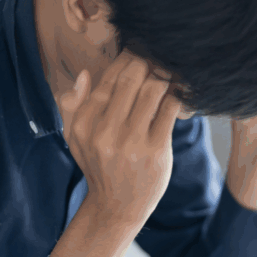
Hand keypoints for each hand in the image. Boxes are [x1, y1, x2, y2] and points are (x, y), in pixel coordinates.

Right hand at [58, 50, 183, 227]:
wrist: (116, 207)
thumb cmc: (100, 167)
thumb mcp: (75, 139)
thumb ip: (73, 106)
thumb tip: (83, 75)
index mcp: (84, 124)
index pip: (108, 79)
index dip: (126, 59)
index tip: (140, 49)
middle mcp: (104, 132)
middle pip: (131, 78)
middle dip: (148, 60)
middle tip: (161, 53)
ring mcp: (131, 142)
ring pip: (153, 89)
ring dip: (165, 74)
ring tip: (172, 68)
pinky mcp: (155, 150)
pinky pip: (170, 109)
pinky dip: (179, 94)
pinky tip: (183, 89)